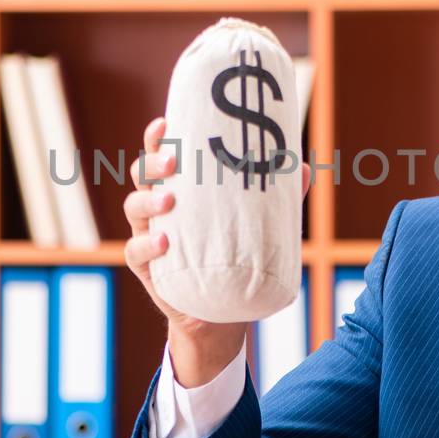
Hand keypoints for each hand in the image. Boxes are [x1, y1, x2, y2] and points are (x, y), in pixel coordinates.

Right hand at [124, 116, 313, 387]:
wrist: (221, 314)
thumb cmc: (237, 255)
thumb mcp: (259, 225)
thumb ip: (278, 199)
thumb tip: (305, 168)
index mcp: (180, 189)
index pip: (162, 155)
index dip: (158, 138)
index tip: (165, 123)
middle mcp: (158, 207)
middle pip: (141, 175)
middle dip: (152, 163)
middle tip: (173, 163)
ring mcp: (148, 235)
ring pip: (133, 208)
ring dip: (148, 200)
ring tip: (169, 201)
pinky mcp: (148, 268)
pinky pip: (135, 252)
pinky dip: (145, 245)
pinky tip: (163, 243)